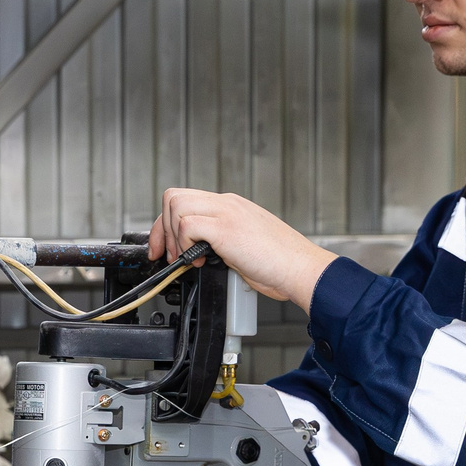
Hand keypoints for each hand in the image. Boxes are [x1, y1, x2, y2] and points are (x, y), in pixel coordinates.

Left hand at [146, 188, 336, 310]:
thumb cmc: (279, 263)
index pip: (184, 201)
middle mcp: (227, 204)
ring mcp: (228, 213)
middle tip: (171, 256)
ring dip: (172, 235)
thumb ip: (219, 241)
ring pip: (176, 205)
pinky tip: (199, 261)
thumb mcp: (242, 246)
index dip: (166, 226)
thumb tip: (195, 253)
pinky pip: (187, 225)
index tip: (163, 249)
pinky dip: (184, 245)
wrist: (302, 268)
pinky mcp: (227, 228)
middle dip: (163, 229)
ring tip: (186, 258)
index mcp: (231, 206)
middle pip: (174, 196)